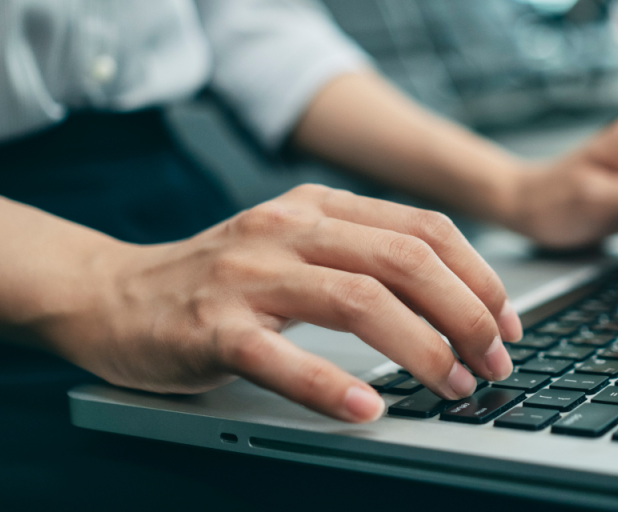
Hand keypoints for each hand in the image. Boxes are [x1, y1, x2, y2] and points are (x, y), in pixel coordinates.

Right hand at [45, 184, 521, 423]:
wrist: (110, 292)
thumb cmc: (215, 278)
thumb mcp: (292, 243)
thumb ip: (360, 253)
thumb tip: (454, 296)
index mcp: (317, 206)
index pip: (424, 228)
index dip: (479, 276)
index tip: (508, 321)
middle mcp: (288, 230)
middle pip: (405, 260)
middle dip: (467, 314)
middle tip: (495, 362)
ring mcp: (249, 277)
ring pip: (359, 301)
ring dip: (422, 349)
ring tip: (454, 387)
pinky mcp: (212, 328)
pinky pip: (283, 358)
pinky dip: (332, 387)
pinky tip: (368, 411)